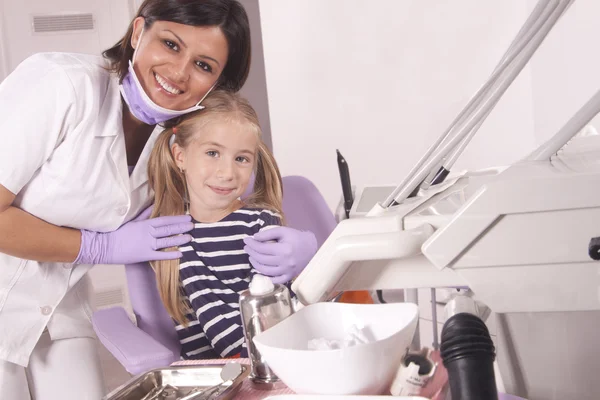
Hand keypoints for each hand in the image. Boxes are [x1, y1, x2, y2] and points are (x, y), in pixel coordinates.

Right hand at [74, 206, 192, 264]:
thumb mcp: (132, 221)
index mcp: (146, 224)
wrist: (104, 246)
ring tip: (190, 238)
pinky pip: (160, 255)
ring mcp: (147, 244)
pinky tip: (180, 253)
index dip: (178, 218)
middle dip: (182, 227)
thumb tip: (154, 205)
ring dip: (179, 239)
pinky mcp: (144, 255)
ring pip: (167, 241)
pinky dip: (171, 254)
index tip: (187, 217)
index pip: (166, 220)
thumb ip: (145, 214)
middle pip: (169, 229)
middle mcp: (149, 233)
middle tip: (193, 225)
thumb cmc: (118, 233)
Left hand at [243, 226, 316, 283]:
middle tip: (247, 247)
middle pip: (262, 259)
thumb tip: (254, 238)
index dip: (252, 244)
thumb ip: (268, 233)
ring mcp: (287, 271)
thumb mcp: (283, 231)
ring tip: (251, 257)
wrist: (311, 248)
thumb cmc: (296, 238)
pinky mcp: (288, 277)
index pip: (262, 248)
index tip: (246, 240)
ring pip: (265, 271)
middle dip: (251, 253)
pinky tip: (260, 269)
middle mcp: (285, 262)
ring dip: (255, 264)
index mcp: (284, 249)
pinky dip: (265, 276)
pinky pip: (274, 280)